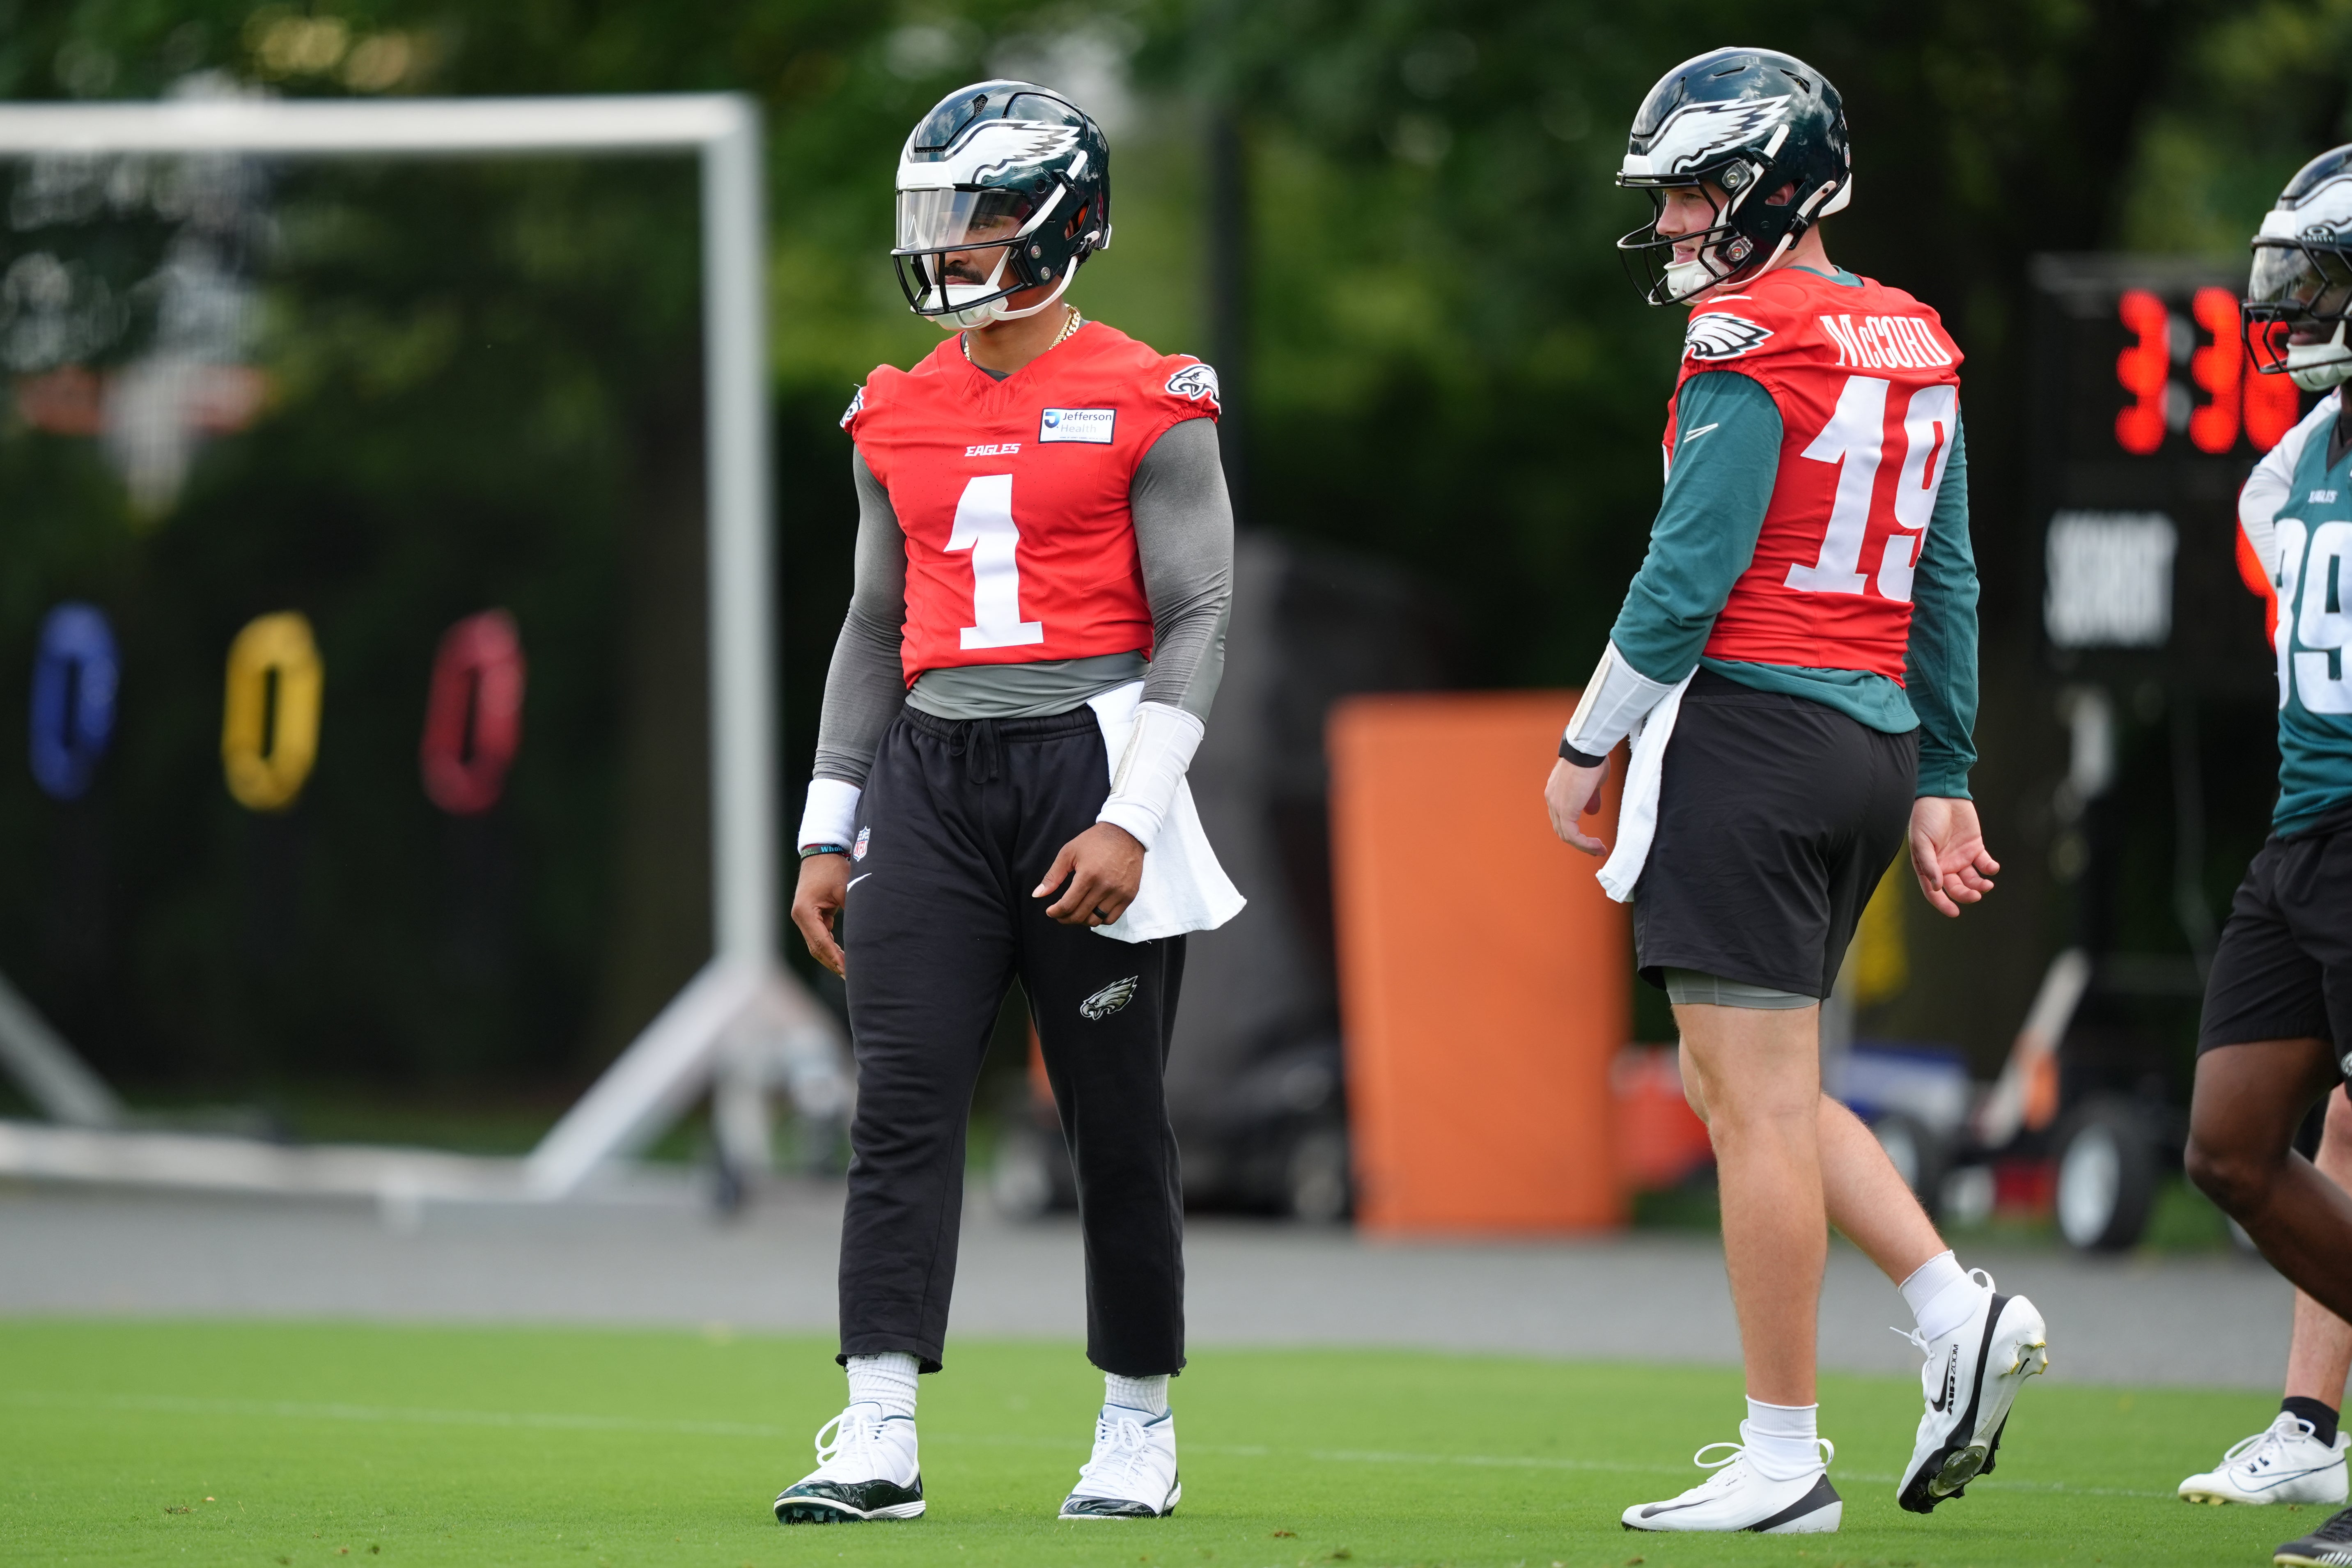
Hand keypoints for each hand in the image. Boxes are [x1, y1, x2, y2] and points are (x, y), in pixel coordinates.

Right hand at [791, 852, 850, 975]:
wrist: (822, 851)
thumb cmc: (833, 868)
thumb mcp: (846, 889)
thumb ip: (855, 911)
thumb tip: (868, 933)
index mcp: (805, 912)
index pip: (821, 942)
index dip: (835, 958)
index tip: (849, 971)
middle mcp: (800, 917)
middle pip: (816, 948)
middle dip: (833, 963)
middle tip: (851, 977)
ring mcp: (803, 917)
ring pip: (817, 945)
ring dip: (832, 957)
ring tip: (849, 972)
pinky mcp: (810, 915)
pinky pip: (819, 936)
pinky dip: (830, 947)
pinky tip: (844, 957)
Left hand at [1035, 822, 1144, 926]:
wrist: (1126, 833)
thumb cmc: (1094, 841)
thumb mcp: (1069, 853)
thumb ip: (1052, 876)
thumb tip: (1037, 895)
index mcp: (1088, 875)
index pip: (1068, 905)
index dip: (1055, 912)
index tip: (1050, 911)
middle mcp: (1105, 886)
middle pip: (1080, 915)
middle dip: (1065, 918)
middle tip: (1060, 915)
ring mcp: (1119, 892)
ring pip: (1096, 920)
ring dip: (1082, 920)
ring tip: (1076, 912)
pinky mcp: (1129, 895)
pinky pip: (1112, 918)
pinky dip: (1100, 919)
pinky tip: (1093, 911)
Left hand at [1544, 757, 1609, 855]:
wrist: (1587, 751)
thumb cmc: (1591, 760)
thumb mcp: (1592, 783)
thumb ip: (1590, 798)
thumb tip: (1592, 811)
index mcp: (1556, 792)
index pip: (1561, 817)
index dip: (1574, 830)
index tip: (1589, 837)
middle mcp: (1552, 799)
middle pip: (1561, 828)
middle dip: (1579, 842)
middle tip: (1594, 848)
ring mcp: (1556, 805)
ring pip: (1566, 834)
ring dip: (1583, 846)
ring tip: (1598, 850)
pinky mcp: (1565, 810)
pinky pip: (1572, 835)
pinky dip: (1584, 844)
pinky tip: (1596, 846)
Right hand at [1908, 796, 1998, 916]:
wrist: (1941, 794)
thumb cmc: (1925, 817)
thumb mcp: (1921, 841)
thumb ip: (1928, 864)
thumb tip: (1937, 887)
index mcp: (1929, 866)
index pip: (1934, 891)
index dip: (1943, 904)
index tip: (1955, 913)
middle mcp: (1945, 865)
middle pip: (1956, 888)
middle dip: (1966, 894)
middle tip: (1975, 895)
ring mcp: (1961, 857)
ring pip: (1972, 879)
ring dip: (1979, 885)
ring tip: (1987, 884)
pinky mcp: (1975, 847)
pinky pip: (1984, 863)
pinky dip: (1990, 868)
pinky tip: (1992, 868)